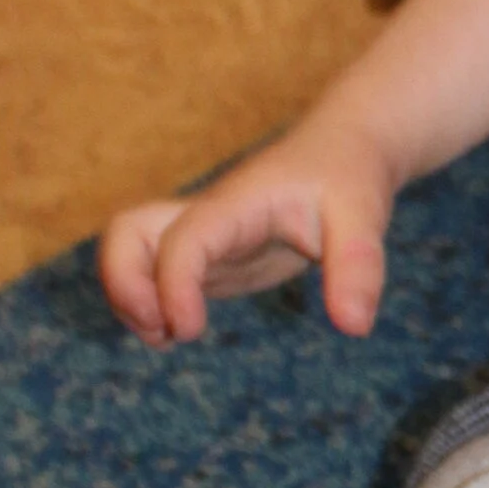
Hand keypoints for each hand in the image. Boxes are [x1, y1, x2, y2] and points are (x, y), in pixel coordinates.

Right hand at [98, 113, 393, 346]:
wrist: (341, 149)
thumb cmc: (348, 178)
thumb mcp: (364, 216)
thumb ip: (359, 266)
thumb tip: (354, 327)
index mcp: (237, 205)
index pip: (183, 239)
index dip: (172, 284)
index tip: (190, 330)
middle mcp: (207, 217)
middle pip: (125, 233)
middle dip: (123, 284)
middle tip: (163, 330)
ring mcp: (203, 237)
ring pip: (128, 253)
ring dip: (129, 299)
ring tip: (167, 338)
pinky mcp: (208, 257)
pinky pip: (155, 275)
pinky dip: (150, 306)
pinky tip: (179, 331)